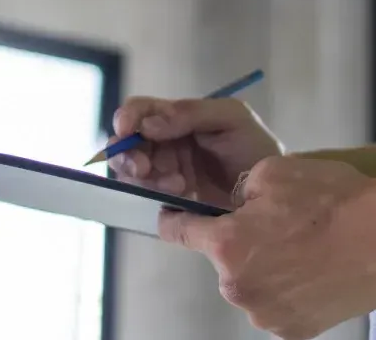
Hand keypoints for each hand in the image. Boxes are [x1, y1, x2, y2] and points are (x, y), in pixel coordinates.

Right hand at [110, 97, 281, 207]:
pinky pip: (146, 195)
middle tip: (144, 168)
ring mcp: (165, 171)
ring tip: (179, 184)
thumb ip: (190, 112)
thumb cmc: (255, 147)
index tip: (126, 131)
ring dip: (147, 177)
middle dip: (129, 155)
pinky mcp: (169, 198)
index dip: (126, 118)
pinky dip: (156, 194)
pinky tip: (182, 193)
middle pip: (126, 143)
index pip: (139, 110)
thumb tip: (147, 125)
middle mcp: (163, 142)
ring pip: (132, 171)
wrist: (277, 191)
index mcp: (175, 117)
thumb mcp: (230, 117)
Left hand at [159, 157, 375, 338]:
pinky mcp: (293, 331)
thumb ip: (237, 191)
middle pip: (218, 257)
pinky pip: (271, 302)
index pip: (178, 233)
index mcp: (226, 245)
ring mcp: (266, 315)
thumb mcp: (271, 173)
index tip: (171, 214)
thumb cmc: (327, 202)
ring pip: (245, 281)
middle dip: (231, 240)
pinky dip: (279, 286)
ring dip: (257, 265)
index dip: (172, 219)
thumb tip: (233, 207)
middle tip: (267, 224)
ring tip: (292, 246)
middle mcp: (238, 287)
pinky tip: (304, 268)